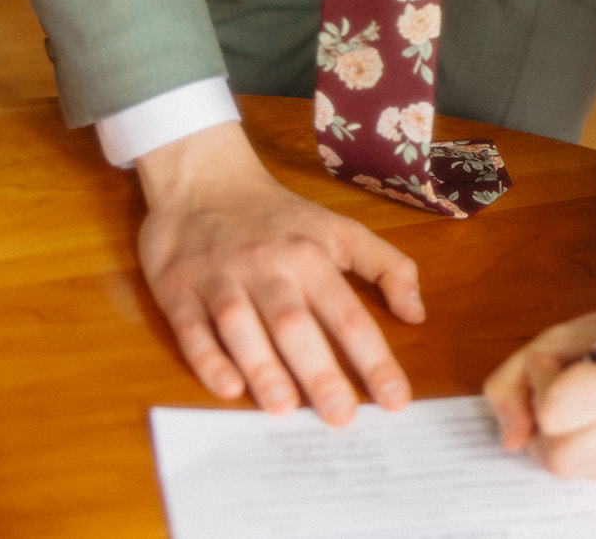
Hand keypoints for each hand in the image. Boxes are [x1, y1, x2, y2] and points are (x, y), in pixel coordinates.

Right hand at [135, 122, 424, 424]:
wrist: (204, 178)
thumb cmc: (280, 216)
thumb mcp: (341, 230)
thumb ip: (387, 267)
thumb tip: (416, 314)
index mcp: (311, 256)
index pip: (348, 314)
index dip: (373, 358)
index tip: (395, 400)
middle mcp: (268, 267)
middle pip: (295, 323)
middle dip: (320, 371)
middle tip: (341, 417)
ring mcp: (221, 277)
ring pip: (241, 325)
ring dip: (262, 367)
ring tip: (285, 408)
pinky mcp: (179, 288)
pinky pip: (191, 327)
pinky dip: (207, 357)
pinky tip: (227, 388)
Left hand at [483, 257, 595, 484]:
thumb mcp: (564, 333)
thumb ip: (516, 378)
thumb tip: (510, 439)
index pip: (553, 412)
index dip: (541, 384)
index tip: (555, 362)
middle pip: (558, 456)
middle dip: (544, 425)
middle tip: (561, 390)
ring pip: (571, 470)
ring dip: (562, 438)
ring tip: (585, 401)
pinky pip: (591, 474)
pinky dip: (584, 447)